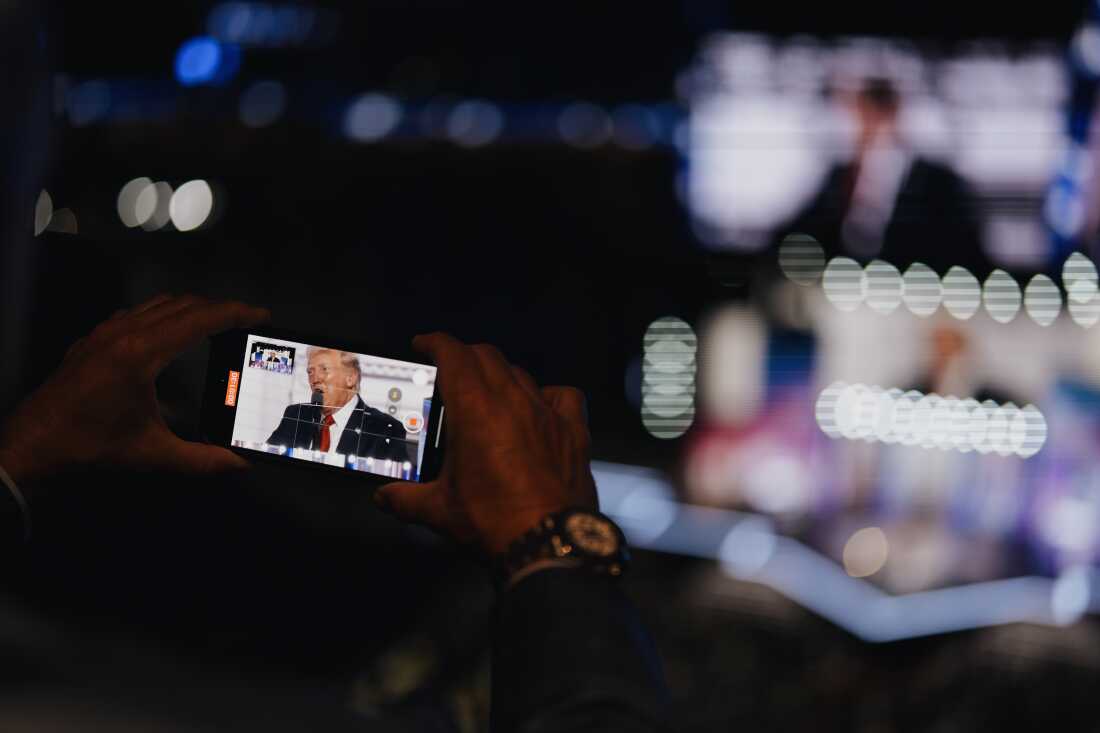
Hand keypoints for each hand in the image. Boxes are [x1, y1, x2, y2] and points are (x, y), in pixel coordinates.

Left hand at [0, 295, 269, 485]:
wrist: (33, 443)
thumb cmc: (93, 446)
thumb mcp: (153, 454)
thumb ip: (202, 459)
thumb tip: (242, 465)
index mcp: (143, 352)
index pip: (200, 319)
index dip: (235, 313)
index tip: (261, 315)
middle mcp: (125, 331)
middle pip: (184, 304)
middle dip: (220, 307)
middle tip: (247, 320)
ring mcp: (106, 331)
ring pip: (159, 303)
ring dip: (192, 307)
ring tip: (217, 322)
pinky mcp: (93, 338)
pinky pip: (138, 312)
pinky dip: (164, 313)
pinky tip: (171, 333)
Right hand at [376, 333, 597, 556]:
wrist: (550, 543)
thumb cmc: (492, 522)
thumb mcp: (439, 511)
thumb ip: (405, 499)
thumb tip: (382, 498)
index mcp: (475, 410)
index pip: (453, 354)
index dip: (435, 343)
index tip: (423, 345)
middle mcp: (513, 400)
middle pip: (487, 356)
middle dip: (464, 356)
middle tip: (449, 371)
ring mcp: (547, 412)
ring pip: (521, 374)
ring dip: (500, 375)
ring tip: (488, 393)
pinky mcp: (574, 430)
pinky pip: (564, 396)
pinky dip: (548, 395)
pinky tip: (540, 408)